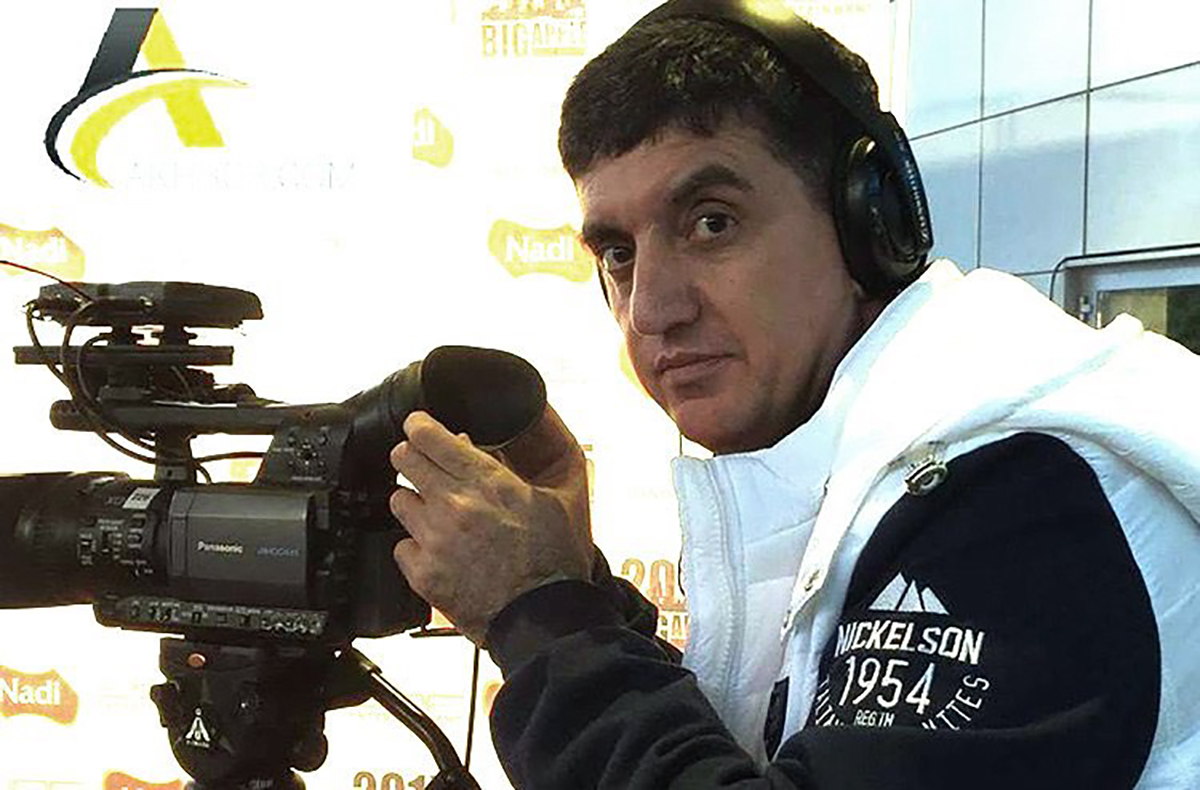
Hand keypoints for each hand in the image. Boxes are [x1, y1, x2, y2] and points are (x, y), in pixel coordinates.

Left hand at [389, 405, 593, 643]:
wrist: (545, 617)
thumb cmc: (556, 562)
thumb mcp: (558, 497)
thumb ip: (523, 462)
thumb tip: (488, 441)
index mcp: (487, 482)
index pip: (429, 436)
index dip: (419, 426)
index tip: (418, 426)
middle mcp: (454, 505)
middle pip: (403, 460)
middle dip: (411, 456)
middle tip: (423, 464)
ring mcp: (434, 540)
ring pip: (398, 500)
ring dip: (415, 502)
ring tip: (438, 515)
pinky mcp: (423, 574)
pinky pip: (401, 546)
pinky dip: (416, 547)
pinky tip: (438, 552)